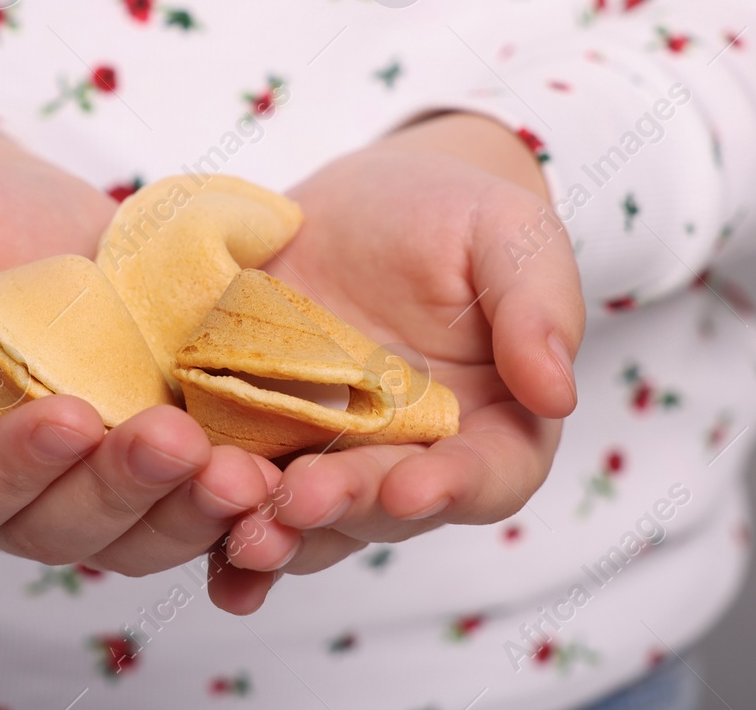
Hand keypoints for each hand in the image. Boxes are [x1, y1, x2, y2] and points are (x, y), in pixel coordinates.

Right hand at [0, 117, 271, 574]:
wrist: (29, 219)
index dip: (9, 464)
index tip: (69, 414)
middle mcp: (3, 489)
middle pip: (55, 527)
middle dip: (119, 491)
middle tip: (176, 441)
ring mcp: (84, 488)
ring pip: (134, 536)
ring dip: (189, 514)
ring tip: (246, 474)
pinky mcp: (153, 471)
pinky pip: (191, 509)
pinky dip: (234, 507)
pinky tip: (284, 479)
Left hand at [208, 113, 583, 612]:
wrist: (362, 203)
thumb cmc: (453, 215)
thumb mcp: (510, 234)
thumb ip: (539, 304)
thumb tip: (558, 389)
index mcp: (490, 425)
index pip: (486, 476)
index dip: (453, 488)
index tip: (417, 487)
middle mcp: (408, 461)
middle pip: (383, 510)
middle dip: (342, 508)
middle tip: (300, 499)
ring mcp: (327, 459)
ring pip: (306, 519)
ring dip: (273, 532)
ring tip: (239, 528)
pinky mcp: (256, 440)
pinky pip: (237, 495)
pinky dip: (214, 530)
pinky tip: (197, 553)